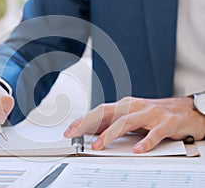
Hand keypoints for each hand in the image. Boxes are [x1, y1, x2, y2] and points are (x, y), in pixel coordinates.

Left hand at [64, 96, 204, 152]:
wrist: (186, 110)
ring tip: (99, 145)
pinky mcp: (167, 122)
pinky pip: (155, 132)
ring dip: (110, 133)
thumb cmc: (155, 114)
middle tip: (75, 135)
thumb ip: (114, 122)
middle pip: (107, 113)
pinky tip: (138, 149)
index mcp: (125, 105)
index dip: (83, 120)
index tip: (69, 130)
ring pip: (126, 121)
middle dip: (89, 124)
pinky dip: (145, 141)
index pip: (99, 111)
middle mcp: (135, 106)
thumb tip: (92, 131)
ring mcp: (151, 113)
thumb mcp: (131, 116)